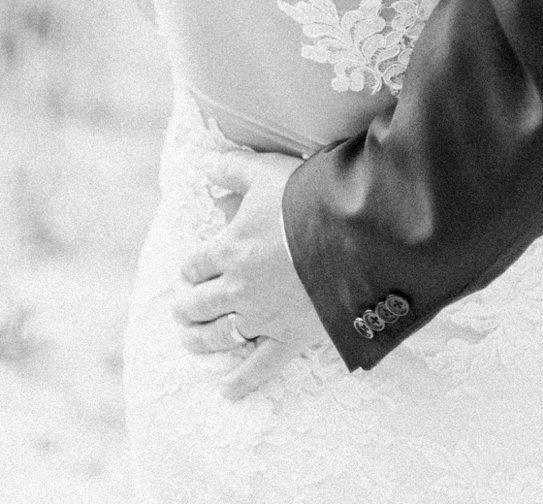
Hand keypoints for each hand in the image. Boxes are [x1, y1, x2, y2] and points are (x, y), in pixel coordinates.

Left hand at [173, 150, 328, 399]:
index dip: (191, 268)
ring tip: (191, 340)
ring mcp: (262, 316)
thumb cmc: (305, 197)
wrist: (348, 232)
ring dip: (200, 340)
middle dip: (188, 306)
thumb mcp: (265, 172)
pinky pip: (260, 367)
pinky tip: (228, 392)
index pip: (195, 264)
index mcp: (228, 249)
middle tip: (182, 308)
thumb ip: (231, 168)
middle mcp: (237, 287)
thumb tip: (204, 162)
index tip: (190, 271)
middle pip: (199, 303)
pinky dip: (243, 382)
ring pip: (219, 336)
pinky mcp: (288, 336)